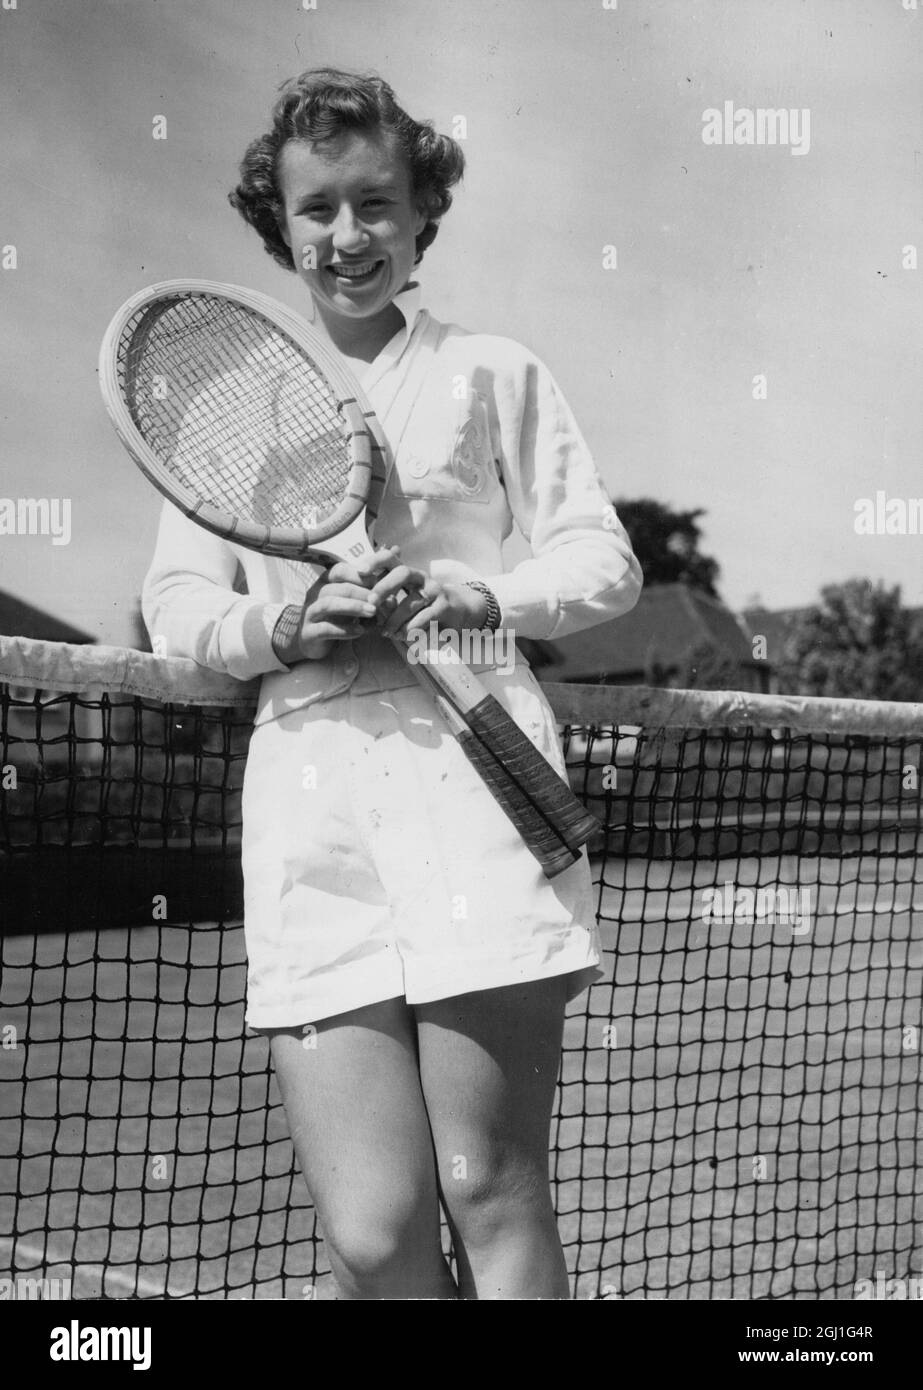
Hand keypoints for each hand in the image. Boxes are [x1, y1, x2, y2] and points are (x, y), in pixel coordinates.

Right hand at [274, 547, 403, 662]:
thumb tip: (396, 549)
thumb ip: (376, 580)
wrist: (320, 647)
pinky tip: (360, 631)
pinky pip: (325, 628)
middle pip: (336, 586)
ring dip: (353, 607)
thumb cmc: (342, 618)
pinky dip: (344, 629)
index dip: (359, 574)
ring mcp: (309, 613)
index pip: (340, 570)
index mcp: (326, 582)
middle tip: (379, 600)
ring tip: (372, 613)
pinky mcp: (309, 633)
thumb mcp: (360, 599)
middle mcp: (315, 594)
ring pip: (328, 604)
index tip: (378, 581)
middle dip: (360, 592)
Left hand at [371, 566, 488, 639]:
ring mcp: (435, 590)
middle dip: (385, 586)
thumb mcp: (404, 598)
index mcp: (407, 572)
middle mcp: (421, 577)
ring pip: (411, 601)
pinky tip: (402, 636)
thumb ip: (385, 600)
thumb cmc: (422, 606)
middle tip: (371, 602)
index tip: (359, 570)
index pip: (390, 558)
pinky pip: (424, 617)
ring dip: (395, 619)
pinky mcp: (444, 606)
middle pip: (403, 573)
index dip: (375, 561)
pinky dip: (411, 628)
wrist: (457, 611)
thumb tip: (360, 608)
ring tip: (386, 632)